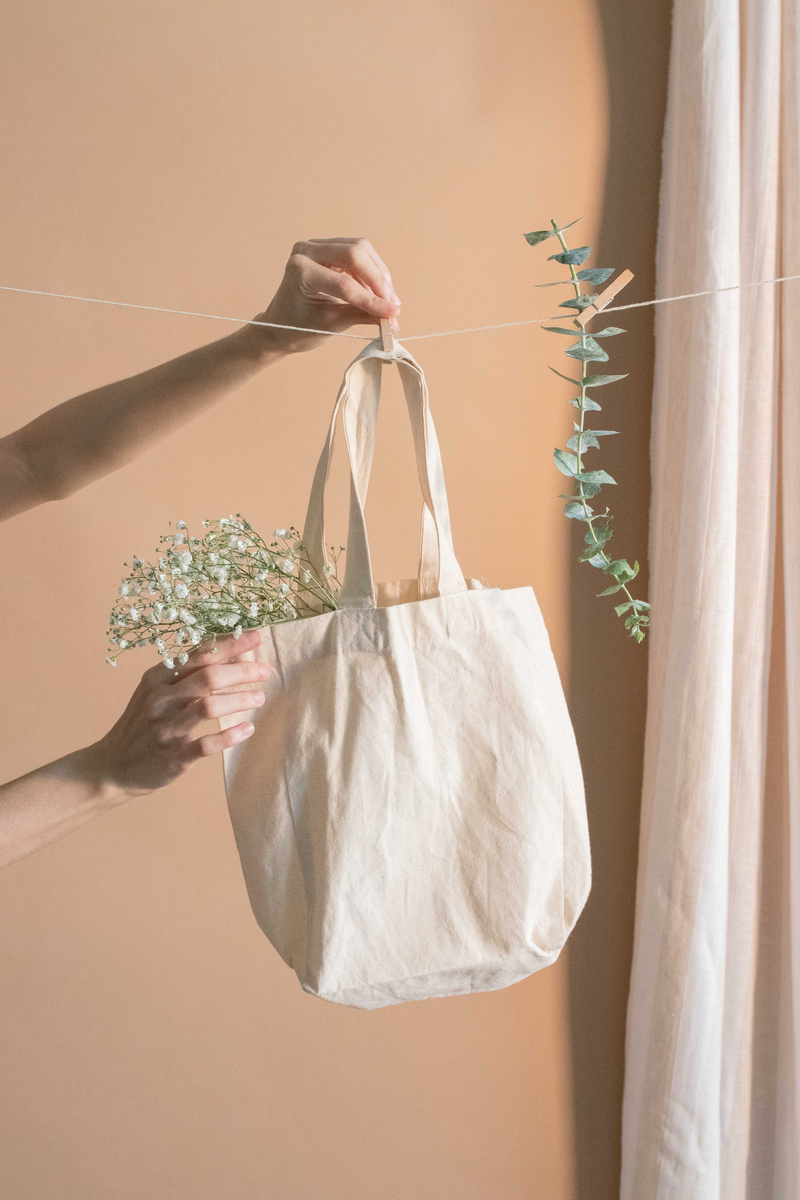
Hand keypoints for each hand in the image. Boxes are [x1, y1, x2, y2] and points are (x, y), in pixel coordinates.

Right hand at [85, 630, 267, 797]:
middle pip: (208, 676)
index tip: (256, 636)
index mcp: (157, 678)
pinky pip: (207, 743)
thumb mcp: (156, 692)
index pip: (199, 654)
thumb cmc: (143, 724)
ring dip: (239, 700)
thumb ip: (187, 675)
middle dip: (242, 671)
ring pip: (209, 706)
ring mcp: (166, 728)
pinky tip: (247, 729)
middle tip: (265, 671)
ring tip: (259, 697)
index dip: (230, 644)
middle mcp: (160, 699)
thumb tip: (230, 655)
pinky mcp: (173, 756)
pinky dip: (230, 735)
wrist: (112, 767)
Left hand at [251, 237, 401, 353]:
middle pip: (355, 253)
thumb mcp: (330, 325)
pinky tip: (379, 293)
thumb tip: (392, 317)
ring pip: (362, 250)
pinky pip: (359, 254)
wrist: (280, 325)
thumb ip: (361, 316)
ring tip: (388, 301)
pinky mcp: (328, 248)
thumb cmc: (298, 328)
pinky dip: (373, 274)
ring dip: (379, 276)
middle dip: (379, 281)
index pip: (344, 283)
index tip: (392, 315)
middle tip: (394, 305)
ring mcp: (317, 246)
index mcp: (300, 271)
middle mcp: (307, 250)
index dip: (371, 299)